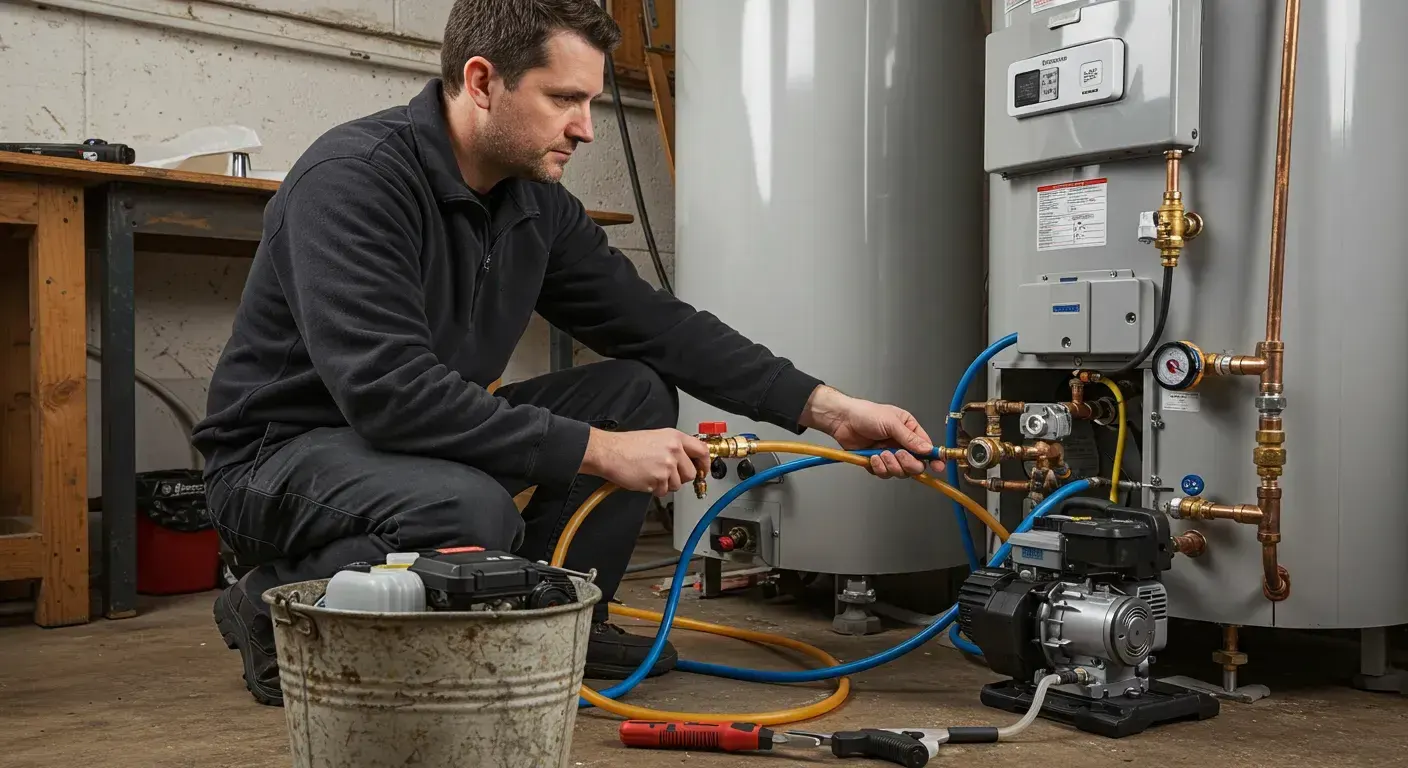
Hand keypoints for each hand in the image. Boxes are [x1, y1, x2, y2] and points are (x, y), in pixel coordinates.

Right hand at [580, 427, 709, 495]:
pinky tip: (645, 478)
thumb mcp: (657, 437)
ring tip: (651, 473)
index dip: (705, 464)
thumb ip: (675, 447)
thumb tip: (688, 460)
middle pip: (691, 473)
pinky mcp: (658, 480)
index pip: (702, 451)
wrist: (610, 452)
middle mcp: (674, 451)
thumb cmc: (628, 445)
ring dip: (666, 484)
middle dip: (680, 478)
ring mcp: (666, 466)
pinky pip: (663, 491)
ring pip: (677, 485)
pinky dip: (655, 489)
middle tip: (667, 474)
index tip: (703, 470)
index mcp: (675, 438)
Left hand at [800, 386, 944, 478]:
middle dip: (907, 463)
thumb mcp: (891, 422)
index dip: (933, 458)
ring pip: (900, 472)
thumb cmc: (865, 413)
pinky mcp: (876, 463)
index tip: (938, 465)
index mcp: (909, 430)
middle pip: (915, 464)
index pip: (926, 447)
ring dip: (891, 465)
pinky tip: (873, 457)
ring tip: (881, 453)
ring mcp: (889, 454)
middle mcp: (901, 443)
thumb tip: (927, 449)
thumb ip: (909, 438)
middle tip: (898, 454)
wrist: (842, 420)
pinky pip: (884, 474)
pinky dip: (879, 468)